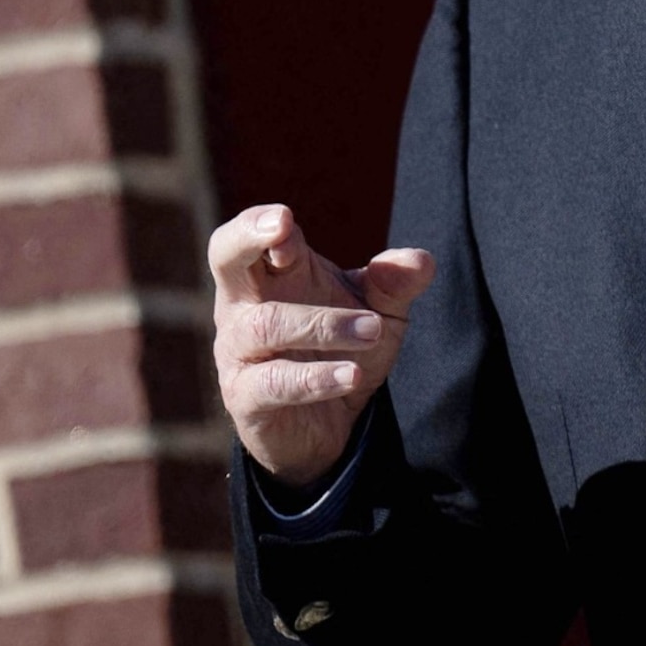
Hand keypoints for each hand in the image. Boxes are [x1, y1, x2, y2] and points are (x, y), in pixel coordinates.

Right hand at [209, 204, 432, 488]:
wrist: (329, 425)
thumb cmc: (341, 350)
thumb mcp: (378, 313)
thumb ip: (395, 285)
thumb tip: (421, 261)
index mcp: (272, 273)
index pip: (254, 235)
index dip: (263, 223)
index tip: (286, 220)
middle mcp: (245, 305)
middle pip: (225, 258)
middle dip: (246, 237)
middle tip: (282, 226)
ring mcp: (239, 351)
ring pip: (264, 325)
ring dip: (323, 325)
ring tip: (373, 330)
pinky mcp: (245, 398)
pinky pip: (273, 383)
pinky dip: (315, 377)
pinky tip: (351, 375)